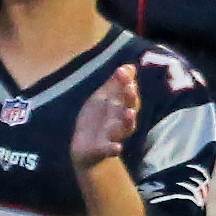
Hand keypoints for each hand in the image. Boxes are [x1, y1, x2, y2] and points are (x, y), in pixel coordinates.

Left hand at [71, 64, 138, 181]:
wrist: (86, 149)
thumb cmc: (98, 120)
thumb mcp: (103, 100)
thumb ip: (114, 84)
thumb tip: (128, 66)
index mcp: (119, 108)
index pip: (126, 94)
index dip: (126, 82)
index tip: (123, 70)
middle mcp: (120, 121)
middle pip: (128, 108)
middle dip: (130, 98)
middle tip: (129, 87)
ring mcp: (113, 136)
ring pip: (124, 128)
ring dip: (128, 121)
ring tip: (130, 113)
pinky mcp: (103, 150)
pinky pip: (109, 150)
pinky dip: (112, 149)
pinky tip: (116, 148)